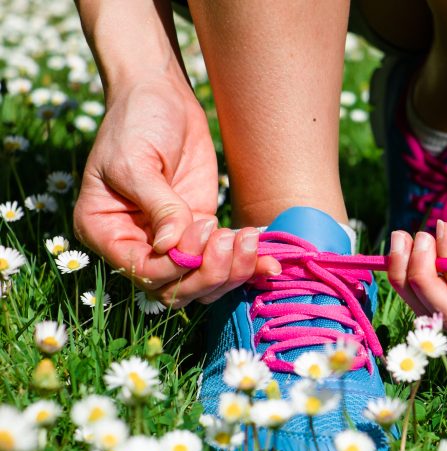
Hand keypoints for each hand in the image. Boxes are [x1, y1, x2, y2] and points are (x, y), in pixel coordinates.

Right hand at [74, 71, 278, 306]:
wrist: (160, 95)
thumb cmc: (135, 122)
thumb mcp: (137, 162)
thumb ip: (158, 206)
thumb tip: (172, 247)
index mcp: (105, 232)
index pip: (143, 272)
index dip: (177, 265)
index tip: (201, 230)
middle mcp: (137, 246)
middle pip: (176, 288)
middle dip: (210, 272)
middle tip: (230, 236)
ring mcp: (172, 242)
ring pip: (204, 284)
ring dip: (232, 271)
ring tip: (248, 237)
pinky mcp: (202, 232)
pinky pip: (224, 263)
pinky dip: (249, 267)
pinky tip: (271, 263)